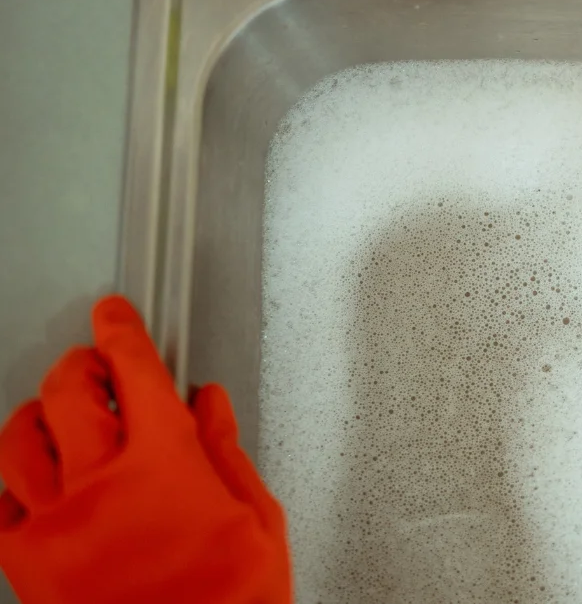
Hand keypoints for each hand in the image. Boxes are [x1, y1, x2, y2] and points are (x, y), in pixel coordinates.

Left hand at [0, 296, 290, 603]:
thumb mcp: (258, 520)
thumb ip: (227, 454)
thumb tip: (209, 406)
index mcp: (165, 462)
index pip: (134, 371)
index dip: (119, 332)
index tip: (113, 315)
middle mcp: (100, 483)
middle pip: (67, 393)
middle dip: (80, 367)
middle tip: (94, 365)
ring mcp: (55, 524)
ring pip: (19, 442)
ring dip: (38, 417)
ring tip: (56, 416)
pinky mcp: (27, 564)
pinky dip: (14, 484)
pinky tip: (35, 484)